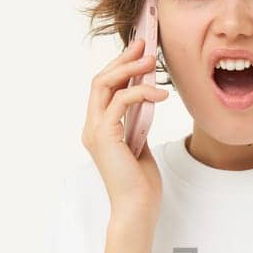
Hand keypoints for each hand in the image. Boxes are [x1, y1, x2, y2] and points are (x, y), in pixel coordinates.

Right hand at [82, 35, 169, 219]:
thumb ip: (137, 122)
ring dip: (129, 69)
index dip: (120, 66)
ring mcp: (95, 131)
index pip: (104, 88)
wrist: (137, 209)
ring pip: (104, 85)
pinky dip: (141, 93)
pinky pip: (120, 102)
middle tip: (143, 43)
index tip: (138, 50)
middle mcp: (92, 127)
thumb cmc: (141, 184)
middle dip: (122, 59)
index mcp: (99, 128)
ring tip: (151, 61)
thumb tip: (146, 99)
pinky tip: (161, 94)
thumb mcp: (140, 144)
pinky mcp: (105, 136)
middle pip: (100, 80)